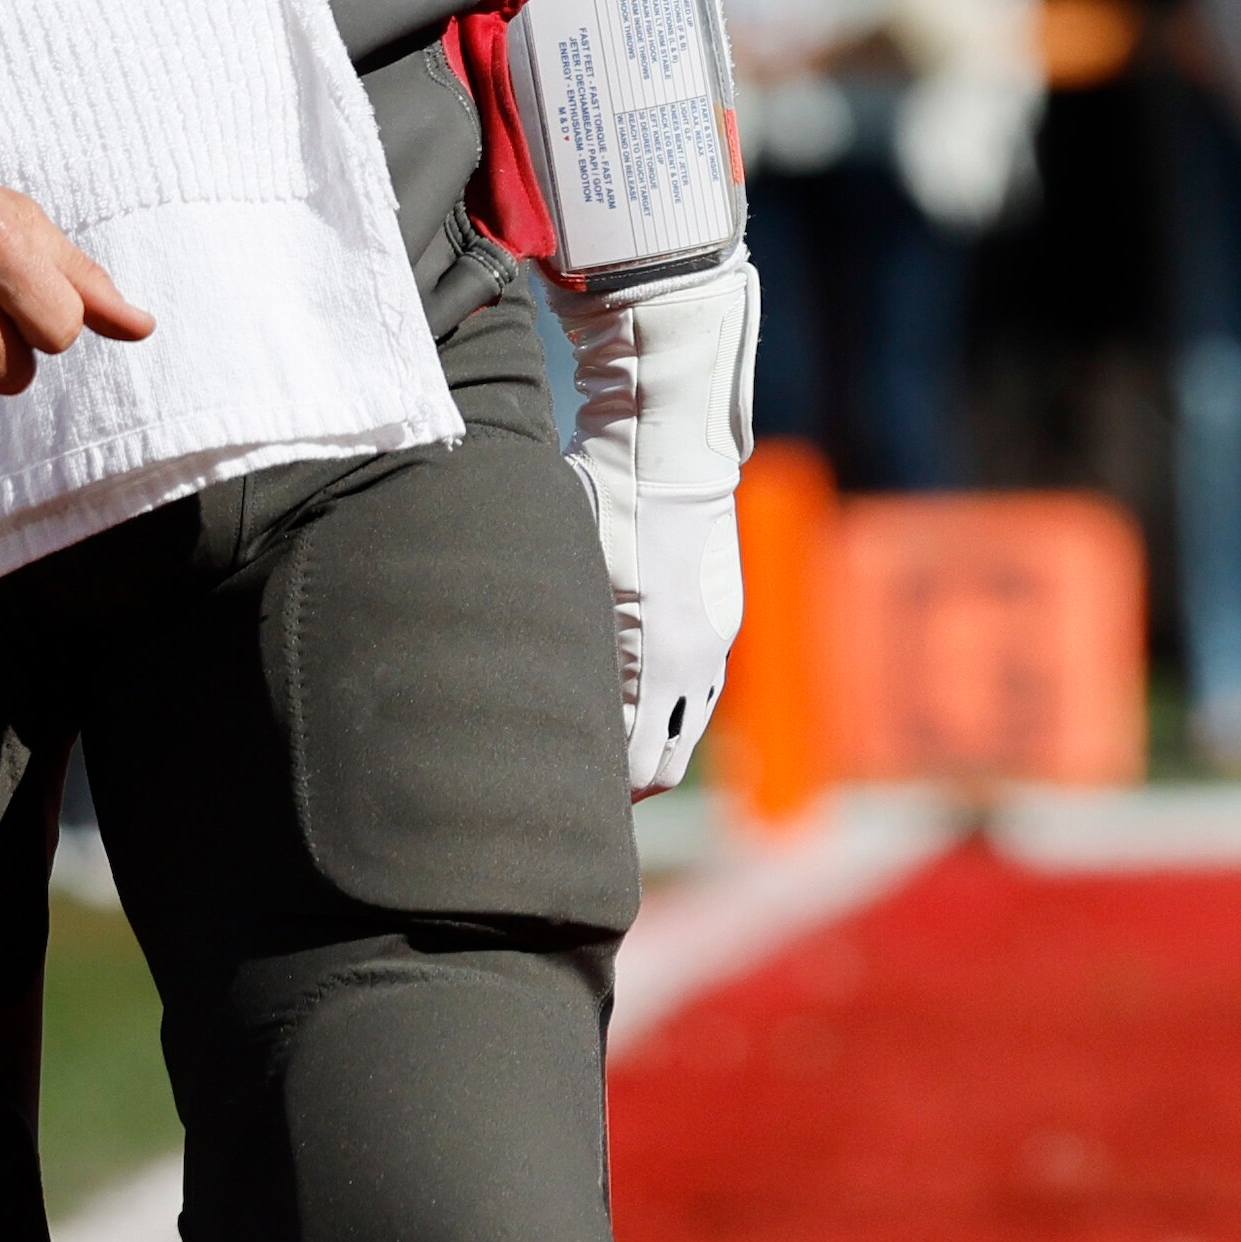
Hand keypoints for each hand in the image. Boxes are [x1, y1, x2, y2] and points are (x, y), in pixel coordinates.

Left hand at [565, 258, 755, 798]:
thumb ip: (562, 645)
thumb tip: (520, 704)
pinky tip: (632, 696)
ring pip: (686, 725)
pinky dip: (670, 704)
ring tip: (599, 752)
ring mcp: (714, 638)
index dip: (600, 794)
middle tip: (575, 791)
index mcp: (658, 660)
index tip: (559, 799)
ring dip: (649, 742)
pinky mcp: (720, 614)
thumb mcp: (569, 568)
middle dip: (624, 782)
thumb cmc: (605, 498)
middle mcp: (696, 660)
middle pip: (664, 761)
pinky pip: (699, 686)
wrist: (669, 442)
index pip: (634, 765)